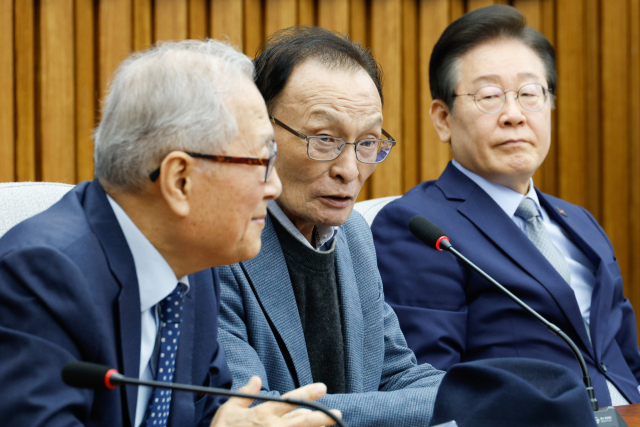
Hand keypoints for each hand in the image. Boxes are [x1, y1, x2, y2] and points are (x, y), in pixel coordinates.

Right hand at [209, 376, 340, 426]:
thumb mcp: (227, 411)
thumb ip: (244, 395)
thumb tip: (256, 379)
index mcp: (261, 415)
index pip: (289, 401)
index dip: (307, 393)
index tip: (322, 387)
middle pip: (301, 421)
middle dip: (321, 416)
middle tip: (338, 412)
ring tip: (333, 425)